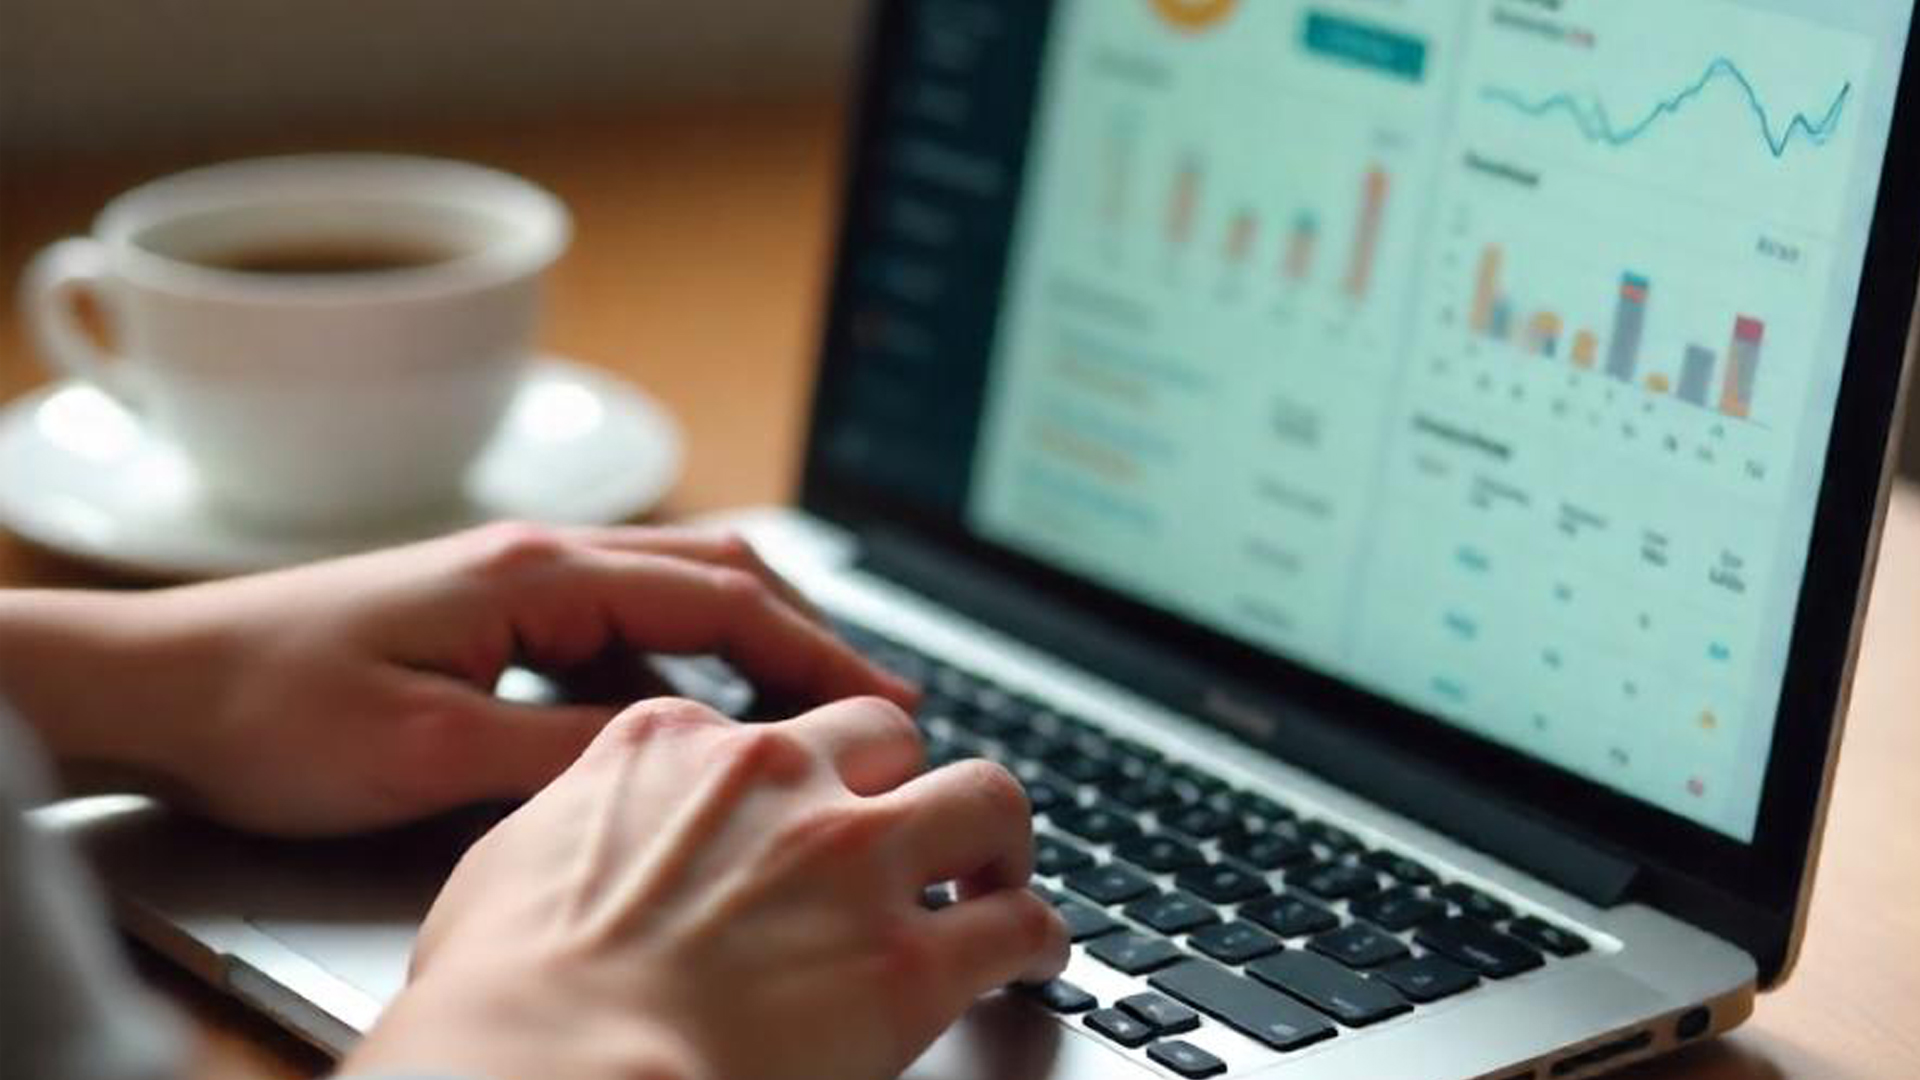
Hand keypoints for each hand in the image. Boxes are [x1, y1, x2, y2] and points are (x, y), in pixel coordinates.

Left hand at [0, 522, 911, 834]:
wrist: (163, 685)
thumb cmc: (273, 709)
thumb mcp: (431, 755)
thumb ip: (568, 750)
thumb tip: (682, 755)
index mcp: (537, 573)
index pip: (720, 599)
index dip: (816, 652)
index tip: (883, 701)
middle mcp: (538, 558)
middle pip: (717, 574)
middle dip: (807, 635)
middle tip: (874, 704)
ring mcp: (516, 580)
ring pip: (673, 594)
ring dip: (751, 646)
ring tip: (808, 715)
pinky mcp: (492, 613)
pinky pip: (620, 624)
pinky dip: (684, 661)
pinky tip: (694, 716)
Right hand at [342, 696, 1069, 1079]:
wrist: (547, 1072)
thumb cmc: (501, 996)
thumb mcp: (513, 860)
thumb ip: (584, 819)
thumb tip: (595, 836)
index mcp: (676, 748)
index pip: (770, 727)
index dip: (798, 773)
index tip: (808, 802)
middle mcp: (777, 779)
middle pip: (886, 736)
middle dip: (902, 781)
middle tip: (910, 830)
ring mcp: (851, 860)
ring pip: (984, 797)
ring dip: (997, 839)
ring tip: (1001, 875)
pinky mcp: (906, 962)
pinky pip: (1018, 925)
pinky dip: (1038, 938)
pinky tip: (1036, 958)